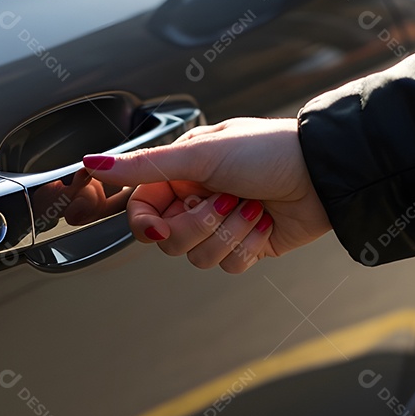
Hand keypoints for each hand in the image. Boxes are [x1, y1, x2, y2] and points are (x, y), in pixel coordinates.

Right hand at [83, 117, 331, 272]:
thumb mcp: (199, 153)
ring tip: (252, 206)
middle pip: (169, 241)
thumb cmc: (265, 151)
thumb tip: (92, 161)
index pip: (141, 212)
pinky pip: (230, 265)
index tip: (161, 225)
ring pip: (198, 257)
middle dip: (200, 225)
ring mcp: (221, 225)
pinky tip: (266, 220)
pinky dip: (250, 244)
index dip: (148, 225)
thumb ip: (144, 165)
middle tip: (224, 200)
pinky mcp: (246, 246)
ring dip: (230, 232)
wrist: (322, 173)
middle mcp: (195, 200)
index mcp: (179, 174)